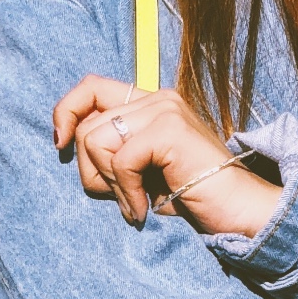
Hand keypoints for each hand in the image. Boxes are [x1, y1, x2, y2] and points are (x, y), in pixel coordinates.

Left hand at [54, 75, 283, 236]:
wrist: (237, 211)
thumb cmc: (189, 196)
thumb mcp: (140, 169)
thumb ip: (112, 148)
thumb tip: (65, 140)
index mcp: (151, 103)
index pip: (91, 86)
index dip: (66, 111)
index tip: (60, 145)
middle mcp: (158, 98)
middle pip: (87, 123)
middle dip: (91, 169)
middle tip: (120, 196)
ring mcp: (166, 110)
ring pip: (96, 141)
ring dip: (109, 184)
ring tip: (135, 204)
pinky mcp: (170, 129)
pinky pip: (120, 160)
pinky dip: (124, 192)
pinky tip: (142, 210)